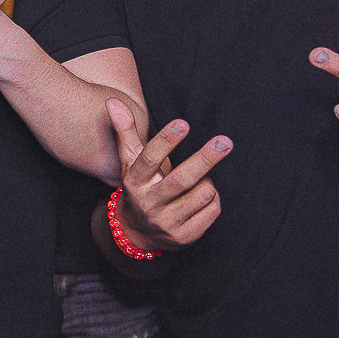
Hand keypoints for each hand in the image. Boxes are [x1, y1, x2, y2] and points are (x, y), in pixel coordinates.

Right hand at [108, 98, 230, 251]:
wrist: (136, 232)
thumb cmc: (139, 186)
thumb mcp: (130, 161)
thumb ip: (125, 131)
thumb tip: (113, 101)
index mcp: (135, 182)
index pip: (149, 159)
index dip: (166, 141)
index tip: (183, 123)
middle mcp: (149, 204)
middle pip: (182, 179)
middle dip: (205, 159)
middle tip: (225, 142)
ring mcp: (167, 222)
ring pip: (202, 194)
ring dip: (208, 181)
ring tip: (202, 178)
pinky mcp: (185, 236)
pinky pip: (212, 210)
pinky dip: (213, 199)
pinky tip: (204, 196)